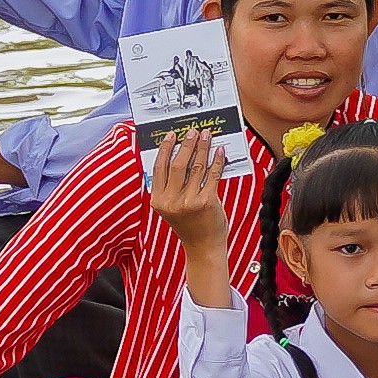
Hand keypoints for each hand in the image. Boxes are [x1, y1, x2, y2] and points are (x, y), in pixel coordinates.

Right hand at [139, 124, 233, 283]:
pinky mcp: (207, 202)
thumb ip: (171, 187)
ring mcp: (189, 202)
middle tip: (192, 131)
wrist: (203, 247)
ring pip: (196, 167)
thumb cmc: (189, 224)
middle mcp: (171, 201)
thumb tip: (181, 154)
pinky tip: (219, 151)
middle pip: (177, 165)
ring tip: (206, 136)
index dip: (165, 148)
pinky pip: (212, 175)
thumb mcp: (171, 207)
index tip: (171, 135)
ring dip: (202, 148)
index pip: (159, 168)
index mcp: (158, 201)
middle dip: (186, 145)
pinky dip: (216, 161)